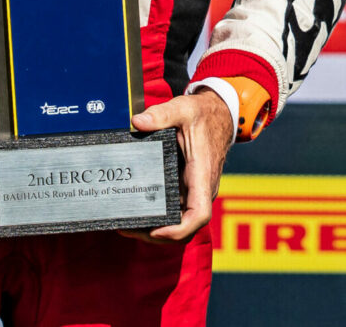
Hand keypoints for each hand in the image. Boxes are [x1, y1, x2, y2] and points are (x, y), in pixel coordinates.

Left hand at [124, 89, 234, 242]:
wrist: (219, 115)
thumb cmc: (204, 115)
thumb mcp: (183, 109)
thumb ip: (161, 114)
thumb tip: (138, 122)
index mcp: (201, 174)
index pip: (199, 215)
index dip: (179, 229)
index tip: (156, 230)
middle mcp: (200, 189)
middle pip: (185, 228)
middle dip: (157, 235)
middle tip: (127, 228)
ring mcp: (194, 191)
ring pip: (179, 223)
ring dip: (155, 230)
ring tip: (126, 224)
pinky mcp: (187, 189)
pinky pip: (175, 212)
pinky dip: (157, 218)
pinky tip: (136, 211)